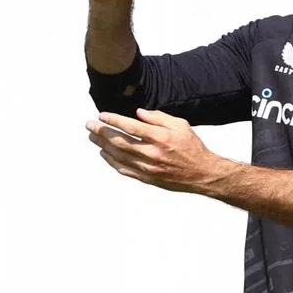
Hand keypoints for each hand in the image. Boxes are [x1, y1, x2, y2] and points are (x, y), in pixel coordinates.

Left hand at [86, 109, 223, 193]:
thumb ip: (159, 118)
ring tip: (93, 137)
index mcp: (161, 138)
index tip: (102, 115)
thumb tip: (139, 113)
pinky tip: (105, 154)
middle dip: (101, 132)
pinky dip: (111, 161)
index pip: (130, 126)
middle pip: (119, 141)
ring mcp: (148, 168)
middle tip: (90, 125)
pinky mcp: (147, 179)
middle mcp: (152, 153)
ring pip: (118, 156)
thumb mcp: (181, 125)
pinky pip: (124, 170)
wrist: (203, 174)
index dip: (113, 120)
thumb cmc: (192, 148)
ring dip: (102, 146)